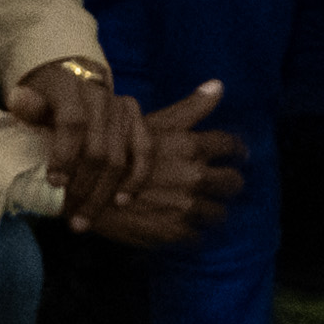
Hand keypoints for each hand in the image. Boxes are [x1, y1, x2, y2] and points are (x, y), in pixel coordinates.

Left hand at [17, 59, 162, 215]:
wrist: (73, 89)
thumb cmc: (47, 104)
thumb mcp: (31, 102)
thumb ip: (26, 106)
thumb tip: (18, 101)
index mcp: (69, 87)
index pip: (73, 122)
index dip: (65, 155)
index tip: (54, 183)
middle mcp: (99, 95)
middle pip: (97, 150)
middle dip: (81, 189)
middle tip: (68, 216)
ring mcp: (121, 107)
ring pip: (118, 159)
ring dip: (102, 195)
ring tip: (84, 220)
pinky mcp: (137, 118)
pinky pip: (145, 152)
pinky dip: (135, 180)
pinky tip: (121, 201)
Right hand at [72, 94, 250, 251]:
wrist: (85, 184)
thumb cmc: (118, 148)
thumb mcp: (153, 122)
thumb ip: (190, 108)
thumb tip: (220, 85)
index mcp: (191, 145)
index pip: (232, 147)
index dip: (238, 152)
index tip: (238, 157)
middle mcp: (193, 175)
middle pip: (233, 183)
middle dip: (228, 184)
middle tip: (219, 186)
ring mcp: (185, 206)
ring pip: (219, 214)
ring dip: (211, 211)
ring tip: (200, 210)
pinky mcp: (172, 232)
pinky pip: (197, 237)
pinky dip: (191, 233)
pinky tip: (180, 226)